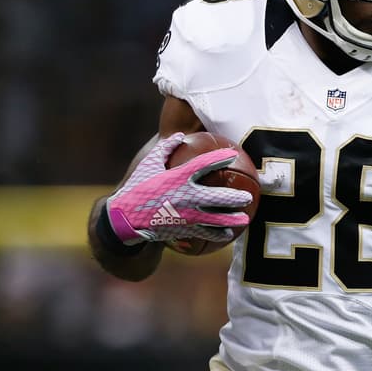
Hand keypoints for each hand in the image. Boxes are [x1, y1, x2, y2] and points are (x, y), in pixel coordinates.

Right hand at [106, 132, 253, 246]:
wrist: (124, 218)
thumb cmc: (137, 187)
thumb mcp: (148, 164)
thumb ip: (166, 148)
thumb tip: (181, 135)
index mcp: (178, 177)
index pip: (204, 164)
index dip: (220, 157)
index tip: (233, 153)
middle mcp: (185, 196)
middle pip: (218, 196)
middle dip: (236, 197)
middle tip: (248, 196)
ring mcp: (185, 215)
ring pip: (216, 219)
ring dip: (232, 219)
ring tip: (245, 218)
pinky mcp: (182, 230)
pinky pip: (204, 233)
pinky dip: (218, 234)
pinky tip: (227, 235)